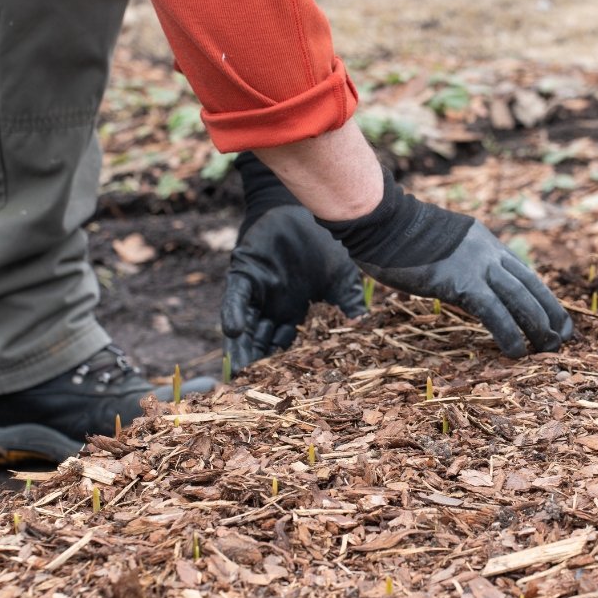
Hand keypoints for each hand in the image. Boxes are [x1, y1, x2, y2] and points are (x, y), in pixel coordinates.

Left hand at [223, 206, 365, 374]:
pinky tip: (235, 331)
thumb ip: (348, 303)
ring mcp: (258, 291)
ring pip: (245, 325)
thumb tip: (362, 326)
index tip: (276, 387)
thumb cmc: (325, 244)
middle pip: (260, 340)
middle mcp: (273, 305)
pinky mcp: (245, 274)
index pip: (283, 343)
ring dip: (241, 346)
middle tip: (248, 387)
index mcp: (294, 310)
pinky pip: (237, 298)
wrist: (310, 211)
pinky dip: (235, 314)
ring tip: (238, 369)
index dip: (279, 363)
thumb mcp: (341, 278)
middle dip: (254, 362)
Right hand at [316, 168, 571, 357]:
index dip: (543, 297)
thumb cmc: (398, 237)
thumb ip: (457, 263)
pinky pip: (493, 312)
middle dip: (549, 314)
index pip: (523, 273)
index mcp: (484, 242)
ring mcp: (476, 265)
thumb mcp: (439, 245)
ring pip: (520, 299)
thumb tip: (461, 287)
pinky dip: (509, 333)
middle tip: (562, 339)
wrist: (384, 222)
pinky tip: (517, 351)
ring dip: (538, 326)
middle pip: (529, 285)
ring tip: (549, 350)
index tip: (555, 317)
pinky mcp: (461, 281)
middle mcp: (487, 252)